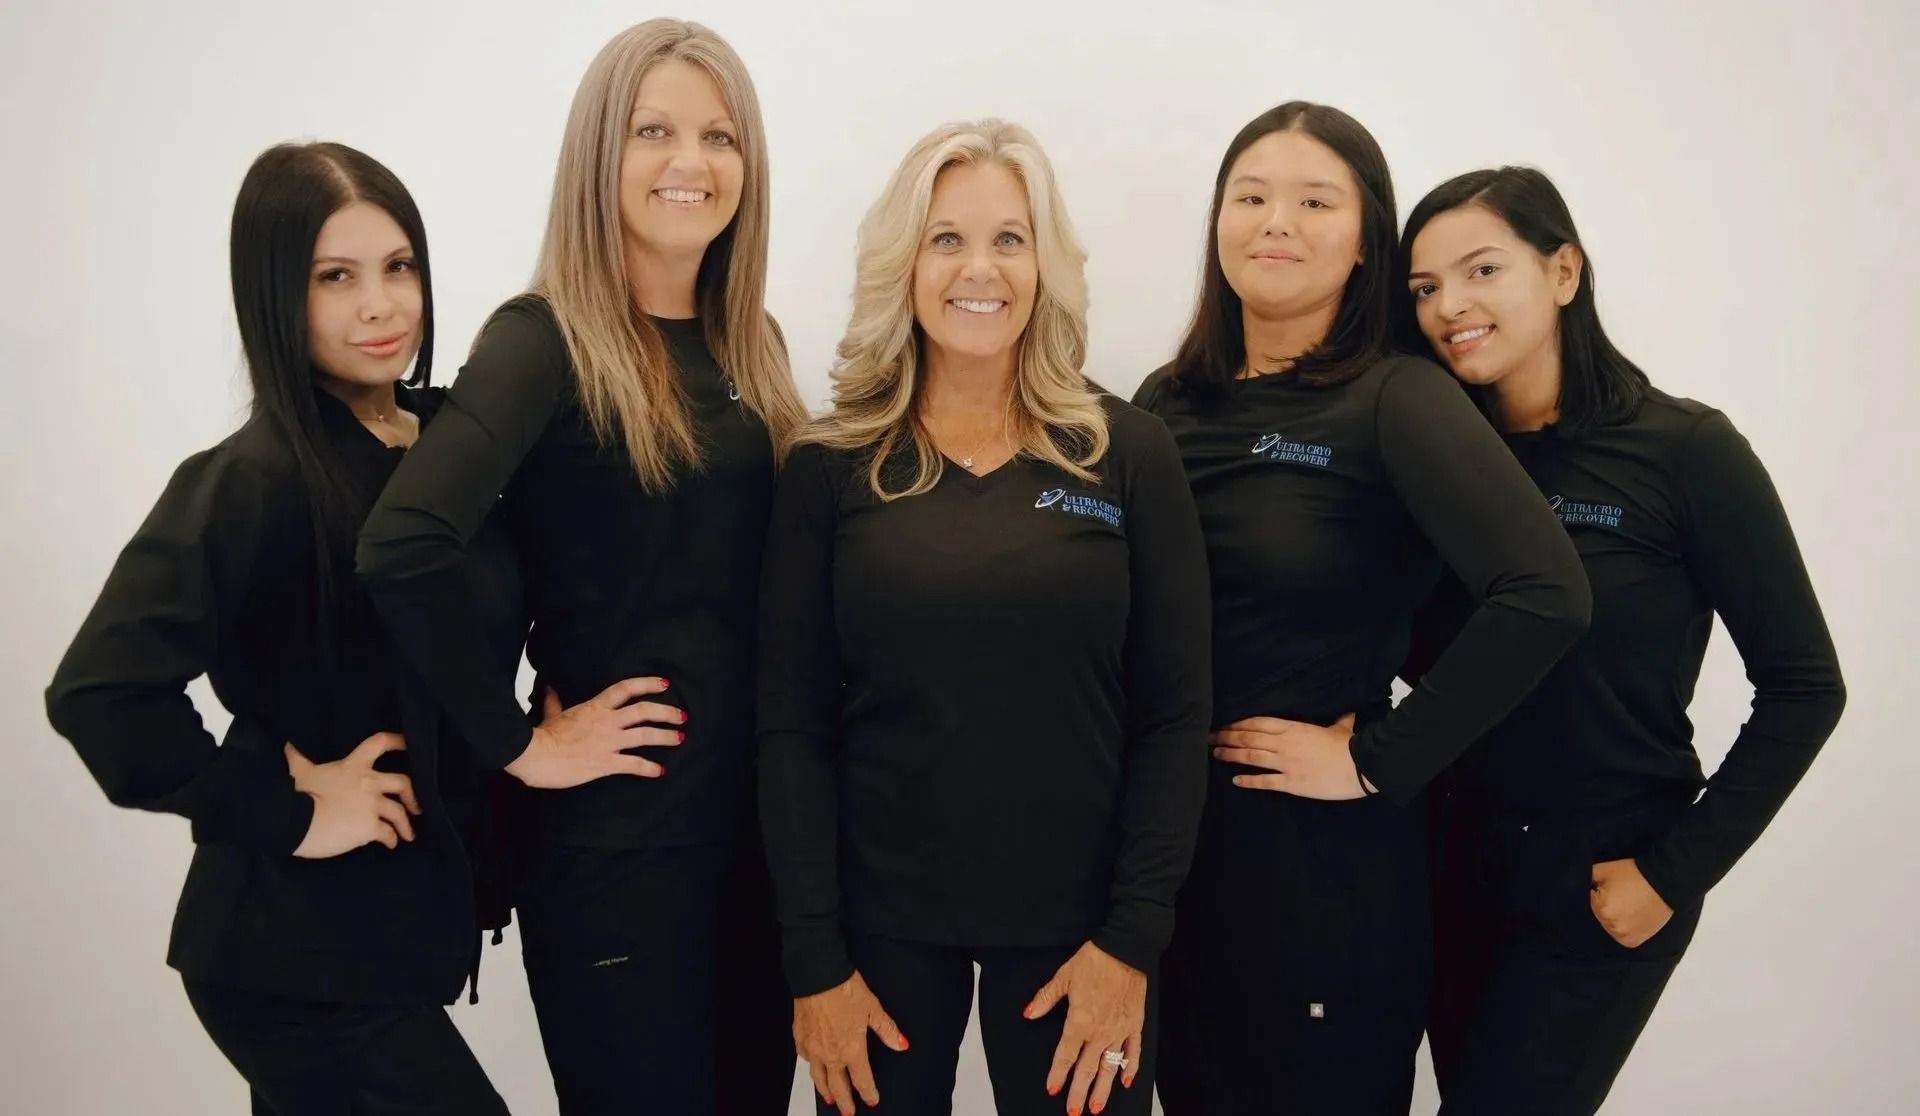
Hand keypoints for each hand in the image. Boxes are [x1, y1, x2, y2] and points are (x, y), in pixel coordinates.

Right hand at [287, 732, 419, 857]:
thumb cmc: (297, 793)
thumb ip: (297, 758)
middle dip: (413, 794)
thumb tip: (287, 746)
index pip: (380, 743)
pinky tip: (390, 844)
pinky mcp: (370, 827)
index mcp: (353, 766)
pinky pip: (388, 833)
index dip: (398, 741)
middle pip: (403, 782)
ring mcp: (371, 806)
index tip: (409, 745)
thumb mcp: (298, 771)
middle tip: (416, 806)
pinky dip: (391, 839)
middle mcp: (368, 783)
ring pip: (399, 812)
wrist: (295, 820)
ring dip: (406, 824)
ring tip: (408, 835)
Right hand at [504, 677, 682, 788]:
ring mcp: (608, 742)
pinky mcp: (606, 763)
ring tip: (680, 738)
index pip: (626, 689)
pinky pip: (634, 764)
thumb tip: (550, 689)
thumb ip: (554, 702)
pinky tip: (660, 771)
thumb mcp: (551, 714)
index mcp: (595, 707)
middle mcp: (607, 721)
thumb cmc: (541, 736)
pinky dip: (649, 768)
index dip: (648, 684)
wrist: (534, 754)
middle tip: (681, 716)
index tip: (664, 684)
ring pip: (645, 735)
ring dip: (666, 736)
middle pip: (644, 711)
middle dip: (666, 712)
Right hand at [793, 971, 908, 1115]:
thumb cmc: (844, 990)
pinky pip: (805, 1058)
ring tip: (828, 1098)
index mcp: (852, 1050)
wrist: (818, 975)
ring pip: (818, 1077)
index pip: (862, 1081)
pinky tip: (813, 1066)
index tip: (872, 1100)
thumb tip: (901, 1044)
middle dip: (844, 1102)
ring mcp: (813, 1047)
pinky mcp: (800, 1036)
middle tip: (848, 1112)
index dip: (868, 1093)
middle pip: (837, 1086)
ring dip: (825, 1090)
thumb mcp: (873, 1009)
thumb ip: (887, 1030)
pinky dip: (811, 1067)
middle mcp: (830, 1054)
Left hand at [1024, 943, 1145, 1115]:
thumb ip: (1046, 998)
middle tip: (1073, 1112)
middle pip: (1087, 1068)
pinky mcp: (1135, 1024)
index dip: (1058, 1074)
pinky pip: (1133, 1051)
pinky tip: (1126, 1081)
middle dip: (1079, 1092)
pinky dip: (1130, 1067)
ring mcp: (1119, 1030)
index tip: (1052, 1090)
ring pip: (1110, 1066)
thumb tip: (1029, 1013)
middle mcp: (1099, 1031)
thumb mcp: (1064, 976)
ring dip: (1103, 1089)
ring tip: (1096, 1107)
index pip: (1065, 1055)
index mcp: (1079, 1021)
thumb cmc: (1094, 960)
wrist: (1125, 949)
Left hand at [1211, 712, 1371, 799]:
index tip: (1225, 725)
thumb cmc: (1352, 746)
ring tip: (1216, 754)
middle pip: (1249, 738)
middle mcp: (1285, 744)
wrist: (1362, 767)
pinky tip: (1235, 780)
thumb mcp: (1342, 726)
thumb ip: (1339, 719)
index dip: (1239, 724)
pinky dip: (1248, 780)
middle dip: (1227, 737)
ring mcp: (1286, 764)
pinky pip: (1264, 781)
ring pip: (1251, 757)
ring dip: (1231, 754)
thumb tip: (1349, 713)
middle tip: (1210, 738)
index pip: (1259, 723)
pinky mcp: (1291, 784)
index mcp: (1294, 728)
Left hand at [1590, 859, 1673, 947]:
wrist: (1665, 882)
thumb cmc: (1633, 873)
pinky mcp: (1634, 941)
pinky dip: (1623, 928)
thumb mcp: (1604, 869)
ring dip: (1613, 918)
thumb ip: (1586, 878)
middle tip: (1620, 895)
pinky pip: (1620, 936)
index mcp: (1601, 909)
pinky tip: (1631, 916)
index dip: (1597, 893)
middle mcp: (1612, 925)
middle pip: (1598, 916)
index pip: (1588, 902)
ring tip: (1627, 905)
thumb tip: (1576, 884)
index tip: (1609, 888)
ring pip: (1608, 927)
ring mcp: (1624, 935)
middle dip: (1604, 906)